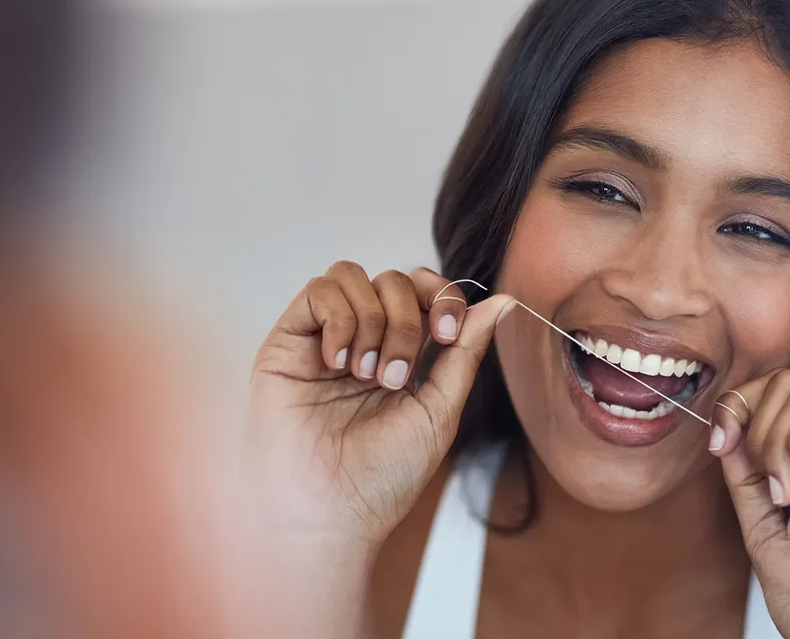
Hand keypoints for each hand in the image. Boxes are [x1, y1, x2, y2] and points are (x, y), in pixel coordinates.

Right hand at [244, 261, 513, 549]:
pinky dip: (338, 318)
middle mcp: (361, 340)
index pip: (423, 291)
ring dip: (372, 321)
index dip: (441, 295)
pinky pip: (318, 290)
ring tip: (365, 375)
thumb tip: (502, 301)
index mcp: (401, 355)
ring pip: (353, 276)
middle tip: (396, 376)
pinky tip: (338, 362)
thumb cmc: (382, 477)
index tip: (445, 334)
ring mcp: (323, 339)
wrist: (330, 513)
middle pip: (392, 280)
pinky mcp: (287, 342)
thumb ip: (465, 352)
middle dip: (406, 320)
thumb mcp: (439, 410)